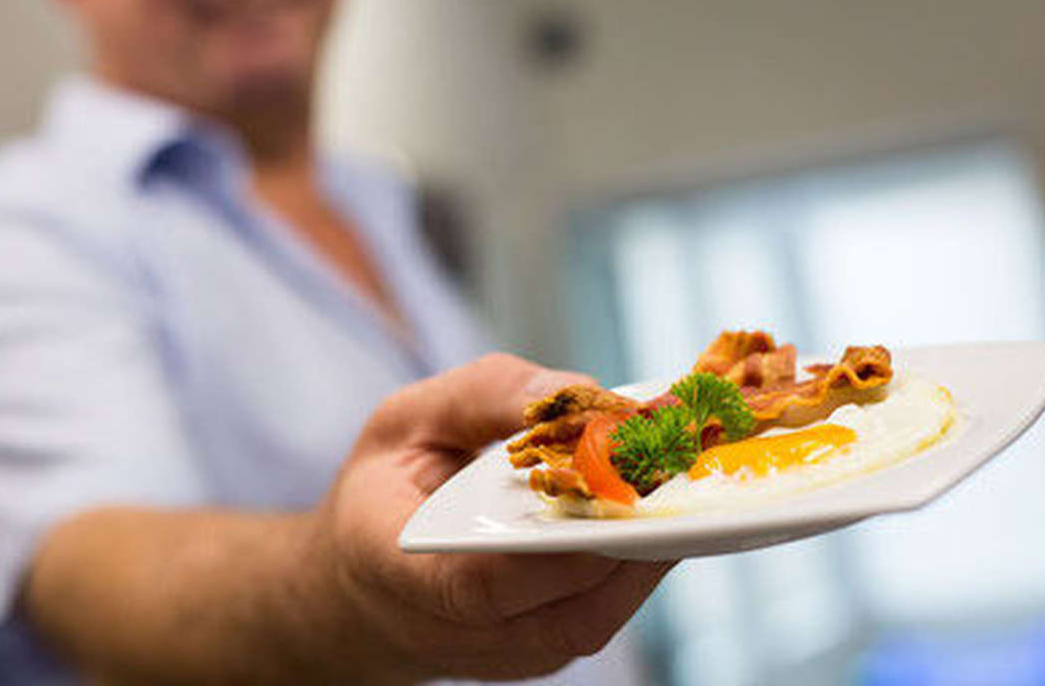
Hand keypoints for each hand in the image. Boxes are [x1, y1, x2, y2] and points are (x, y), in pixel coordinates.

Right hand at [307, 353, 674, 682]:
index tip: (613, 479)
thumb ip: (481, 398)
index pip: (483, 584)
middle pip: (566, 606)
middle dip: (629, 532)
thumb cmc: (382, 491)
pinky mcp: (547, 649)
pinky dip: (640, 553)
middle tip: (679, 461)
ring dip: (649, 544)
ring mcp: (510, 653)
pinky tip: (665, 499)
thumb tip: (582, 392)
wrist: (359, 589)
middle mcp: (459, 633)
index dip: (556, 542)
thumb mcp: (403, 419)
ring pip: (599, 613)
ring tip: (685, 472)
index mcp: (399, 573)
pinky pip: (605, 607)